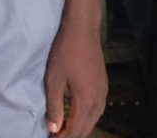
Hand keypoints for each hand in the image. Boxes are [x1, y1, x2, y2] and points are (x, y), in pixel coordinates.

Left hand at [44, 20, 106, 137]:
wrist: (83, 29)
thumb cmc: (65, 52)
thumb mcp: (54, 79)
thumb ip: (54, 106)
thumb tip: (53, 130)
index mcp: (86, 101)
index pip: (76, 131)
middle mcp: (99, 101)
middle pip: (86, 128)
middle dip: (71, 135)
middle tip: (55, 137)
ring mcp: (103, 93)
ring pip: (93, 120)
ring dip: (79, 128)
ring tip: (63, 130)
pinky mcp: (103, 86)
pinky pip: (97, 110)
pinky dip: (86, 118)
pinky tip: (77, 116)